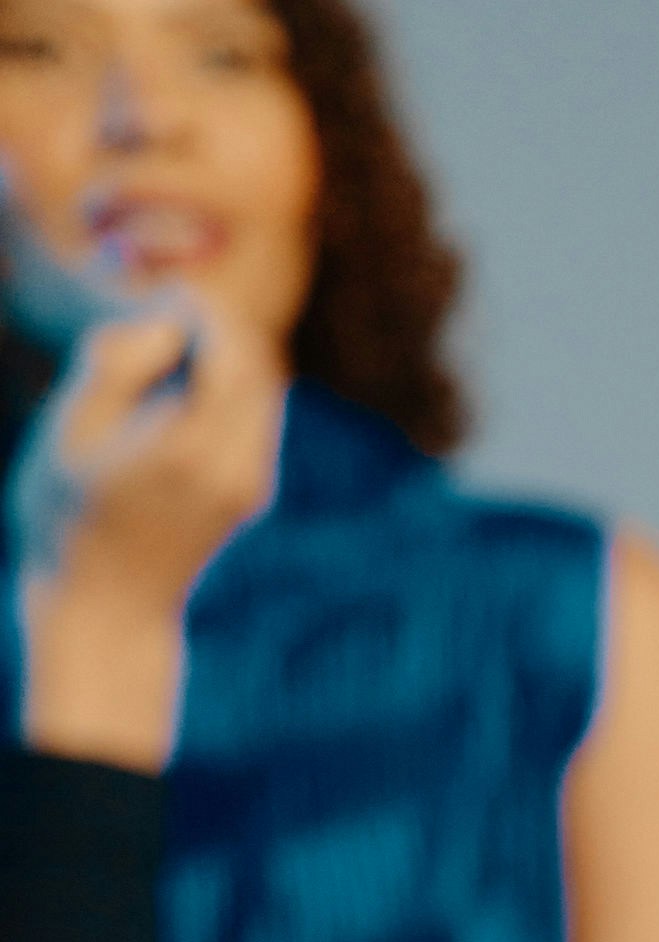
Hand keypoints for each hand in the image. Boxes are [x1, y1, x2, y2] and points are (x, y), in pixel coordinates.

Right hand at [12, 299, 283, 768]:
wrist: (106, 607)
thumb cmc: (67, 513)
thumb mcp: (72, 428)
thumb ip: (119, 363)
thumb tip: (168, 319)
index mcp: (192, 444)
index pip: (231, 349)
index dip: (204, 310)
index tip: (166, 291)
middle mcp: (238, 464)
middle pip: (259, 366)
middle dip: (221, 328)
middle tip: (169, 308)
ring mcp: (251, 482)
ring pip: (264, 393)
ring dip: (228, 358)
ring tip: (169, 347)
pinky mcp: (250, 493)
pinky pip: (255, 421)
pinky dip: (230, 391)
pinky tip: (181, 388)